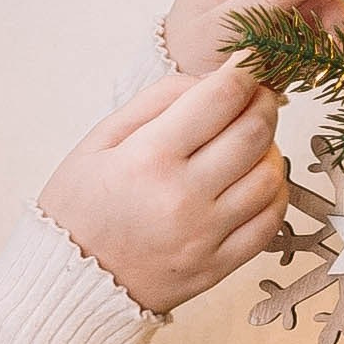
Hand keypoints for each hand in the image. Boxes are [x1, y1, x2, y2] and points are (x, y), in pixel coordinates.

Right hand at [38, 63, 286, 313]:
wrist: (70, 283)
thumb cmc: (79, 206)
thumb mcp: (99, 140)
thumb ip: (156, 101)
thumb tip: (212, 80)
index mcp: (149, 158)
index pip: (220, 99)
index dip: (244, 71)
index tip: (249, 60)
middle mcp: (183, 197)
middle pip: (254, 133)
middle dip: (263, 102)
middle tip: (257, 94)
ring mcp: (205, 235)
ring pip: (271, 176)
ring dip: (271, 147)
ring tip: (252, 140)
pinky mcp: (218, 266)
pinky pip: (270, 222)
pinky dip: (274, 192)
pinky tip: (257, 180)